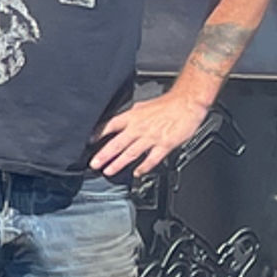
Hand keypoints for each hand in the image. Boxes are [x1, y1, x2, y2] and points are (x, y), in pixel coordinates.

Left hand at [91, 86, 215, 178]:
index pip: (110, 125)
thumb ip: (132, 115)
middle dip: (104, 155)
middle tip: (94, 164)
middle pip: (117, 143)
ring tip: (108, 171)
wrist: (187, 103)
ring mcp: (151, 137)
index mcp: (133, 116)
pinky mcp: (164, 145)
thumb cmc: (168, 103)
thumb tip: (121, 120)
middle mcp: (139, 127)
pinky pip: (151, 159)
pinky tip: (137, 173)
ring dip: (118, 163)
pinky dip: (143, 168)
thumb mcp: (143, 105)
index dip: (98, 134)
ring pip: (130, 153)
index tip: (89, 142)